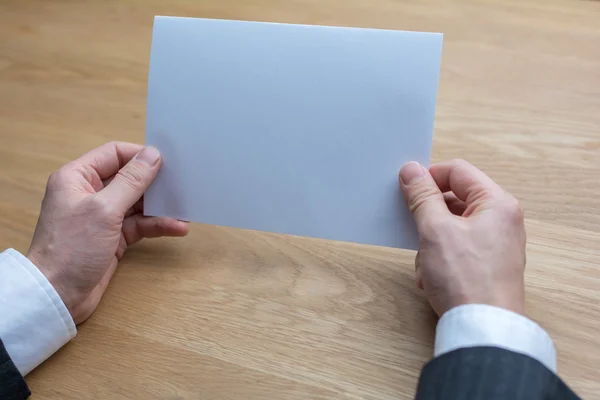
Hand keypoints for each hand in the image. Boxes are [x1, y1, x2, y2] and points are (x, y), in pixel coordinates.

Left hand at [27, 142, 188, 323]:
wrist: (57, 296)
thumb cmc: (71, 248)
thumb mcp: (104, 209)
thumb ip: (131, 181)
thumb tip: (153, 155)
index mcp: (77, 178)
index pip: (114, 154)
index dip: (140, 155)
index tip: (168, 160)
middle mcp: (89, 193)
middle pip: (129, 178)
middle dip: (155, 183)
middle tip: (181, 183)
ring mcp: (102, 217)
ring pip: (138, 203)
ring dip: (161, 208)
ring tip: (185, 209)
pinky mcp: (113, 238)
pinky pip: (140, 225)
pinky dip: (157, 225)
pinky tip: (177, 228)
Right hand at [399, 159, 525, 316]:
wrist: (482, 328)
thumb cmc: (466, 278)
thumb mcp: (436, 230)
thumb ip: (422, 196)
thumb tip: (411, 170)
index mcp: (497, 203)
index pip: (458, 171)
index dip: (428, 177)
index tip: (405, 189)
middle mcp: (502, 220)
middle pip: (455, 199)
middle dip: (428, 216)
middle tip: (412, 228)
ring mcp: (496, 244)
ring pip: (452, 226)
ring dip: (430, 241)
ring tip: (426, 263)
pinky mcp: (487, 264)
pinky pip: (457, 248)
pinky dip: (439, 257)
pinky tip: (430, 277)